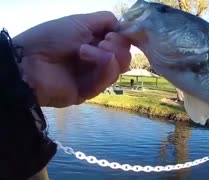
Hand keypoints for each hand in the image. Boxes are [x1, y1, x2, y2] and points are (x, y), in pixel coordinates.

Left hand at [13, 11, 130, 106]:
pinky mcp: (92, 91)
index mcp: (95, 43)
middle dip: (118, 46)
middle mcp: (98, 60)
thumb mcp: (80, 21)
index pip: (122, 43)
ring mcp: (95, 77)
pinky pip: (108, 79)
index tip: (114, 32)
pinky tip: (86, 58)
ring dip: (107, 55)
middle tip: (103, 42)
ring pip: (120, 67)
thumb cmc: (52, 38)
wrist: (30, 61)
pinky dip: (102, 66)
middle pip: (125, 56)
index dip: (123, 37)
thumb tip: (122, 25)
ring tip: (84, 51)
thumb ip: (104, 20)